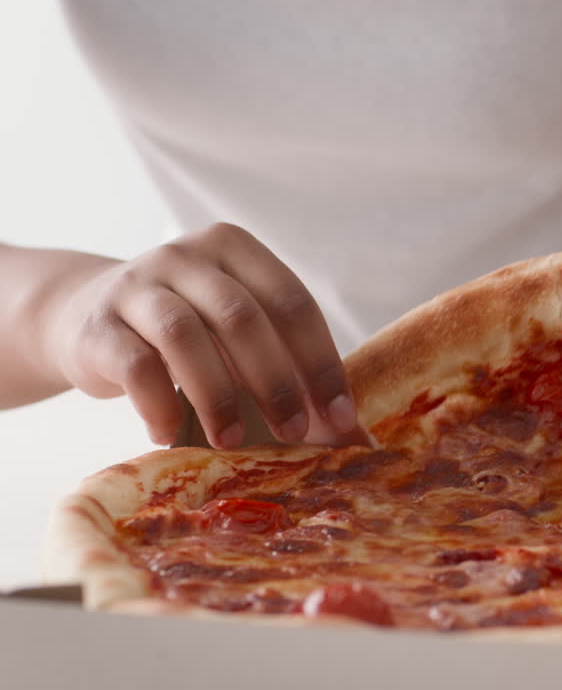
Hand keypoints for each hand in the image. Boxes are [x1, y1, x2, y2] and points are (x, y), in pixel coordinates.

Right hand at [43, 223, 368, 448]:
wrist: (83, 315)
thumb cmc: (187, 331)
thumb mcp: (235, 332)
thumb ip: (286, 364)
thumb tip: (350, 435)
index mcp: (236, 249)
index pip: (292, 303)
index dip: (321, 362)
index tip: (340, 417)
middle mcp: (186, 256)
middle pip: (243, 318)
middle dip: (277, 382)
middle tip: (295, 433)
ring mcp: (137, 285)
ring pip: (186, 336)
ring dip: (218, 396)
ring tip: (234, 441)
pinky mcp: (97, 325)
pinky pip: (135, 365)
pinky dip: (159, 404)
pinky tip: (172, 434)